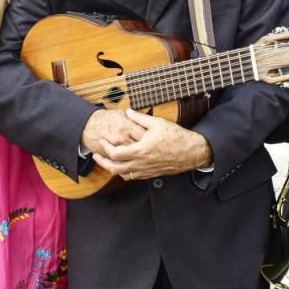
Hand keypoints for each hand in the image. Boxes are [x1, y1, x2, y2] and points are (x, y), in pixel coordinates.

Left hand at [91, 109, 212, 179]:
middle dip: (103, 162)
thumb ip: (140, 118)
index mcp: (140, 151)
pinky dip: (124, 172)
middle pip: (114, 168)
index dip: (105, 147)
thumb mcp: (158, 123)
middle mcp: (141, 164)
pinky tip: (123, 166)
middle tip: (96, 155)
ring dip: (112, 168)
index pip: (115, 153)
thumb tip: (128, 112)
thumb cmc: (177, 137)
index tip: (101, 140)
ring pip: (123, 174)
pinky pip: (133, 176)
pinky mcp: (151, 174)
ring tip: (107, 161)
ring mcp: (146, 171)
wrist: (192, 152)